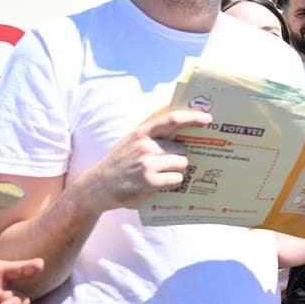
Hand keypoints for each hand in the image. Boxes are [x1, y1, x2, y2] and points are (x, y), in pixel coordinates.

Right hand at [75, 109, 207, 211]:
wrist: (97, 187)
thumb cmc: (120, 163)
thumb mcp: (131, 141)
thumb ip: (153, 134)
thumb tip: (182, 125)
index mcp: (142, 133)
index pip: (171, 119)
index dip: (192, 117)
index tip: (208, 118)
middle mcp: (146, 146)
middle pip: (182, 148)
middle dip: (179, 156)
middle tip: (164, 164)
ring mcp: (148, 163)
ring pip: (182, 164)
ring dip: (176, 170)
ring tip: (159, 174)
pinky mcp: (150, 181)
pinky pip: (177, 179)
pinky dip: (172, 183)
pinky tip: (157, 184)